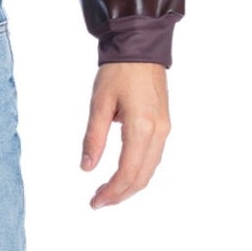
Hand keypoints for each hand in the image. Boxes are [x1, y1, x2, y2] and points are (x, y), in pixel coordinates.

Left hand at [80, 62, 171, 207]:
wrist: (141, 48)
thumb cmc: (119, 71)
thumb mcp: (99, 104)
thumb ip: (94, 138)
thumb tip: (87, 167)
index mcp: (141, 127)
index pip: (128, 172)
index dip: (111, 192)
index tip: (95, 202)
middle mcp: (158, 132)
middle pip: (142, 177)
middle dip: (120, 194)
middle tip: (98, 202)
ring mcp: (164, 129)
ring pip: (150, 170)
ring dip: (130, 185)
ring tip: (108, 192)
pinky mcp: (163, 125)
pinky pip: (153, 157)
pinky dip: (139, 172)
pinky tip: (123, 174)